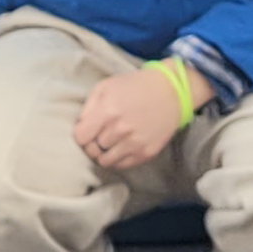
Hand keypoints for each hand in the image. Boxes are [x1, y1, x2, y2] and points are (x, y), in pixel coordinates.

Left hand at [74, 64, 198, 170]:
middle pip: (92, 149)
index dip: (82, 134)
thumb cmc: (135, 86)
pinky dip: (118, 158)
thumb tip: (81, 127)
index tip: (88, 130)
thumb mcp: (107, 86)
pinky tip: (122, 146)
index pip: (80, 137)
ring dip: (105, 153)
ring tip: (112, 142)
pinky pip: (121, 165)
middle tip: (102, 134)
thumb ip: (88, 107)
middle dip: (94, 142)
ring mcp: (135, 143)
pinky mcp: (146, 152)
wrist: (172, 91)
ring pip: (104, 161)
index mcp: (108, 111)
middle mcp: (120, 129)